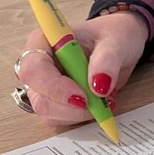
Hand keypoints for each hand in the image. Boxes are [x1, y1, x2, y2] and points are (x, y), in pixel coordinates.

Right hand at [16, 9, 148, 123]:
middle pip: (39, 97)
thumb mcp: (116, 42)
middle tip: (101, 101)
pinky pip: (61, 119)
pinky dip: (81, 116)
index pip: (34, 69)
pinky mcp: (54, 101)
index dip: (55, 87)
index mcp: (44, 41)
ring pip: (49, 113)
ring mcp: (44, 85)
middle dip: (71, 107)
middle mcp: (39, 65)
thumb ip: (107, 60)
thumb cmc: (112, 36)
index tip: (83, 96)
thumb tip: (98, 85)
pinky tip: (98, 103)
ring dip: (79, 113)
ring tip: (105, 98)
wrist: (119, 45)